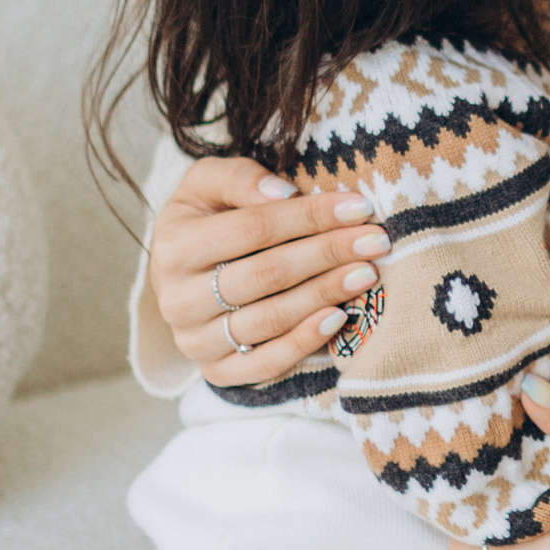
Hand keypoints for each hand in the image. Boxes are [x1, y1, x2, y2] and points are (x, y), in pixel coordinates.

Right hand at [148, 151, 390, 387]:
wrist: (180, 276)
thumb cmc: (206, 220)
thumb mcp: (208, 184)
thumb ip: (240, 179)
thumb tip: (286, 193)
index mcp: (174, 247)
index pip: (253, 229)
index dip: (309, 216)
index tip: (359, 207)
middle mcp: (178, 299)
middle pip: (267, 274)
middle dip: (327, 254)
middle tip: (375, 241)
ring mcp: (195, 341)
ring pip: (270, 319)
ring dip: (324, 294)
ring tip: (366, 273)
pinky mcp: (216, 371)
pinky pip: (266, 363)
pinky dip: (305, 342)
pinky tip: (339, 317)